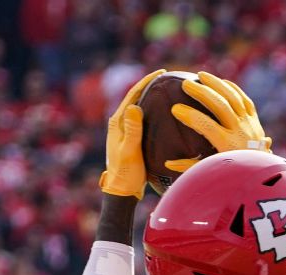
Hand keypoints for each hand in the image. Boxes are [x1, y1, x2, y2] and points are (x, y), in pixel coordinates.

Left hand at [99, 69, 164, 198]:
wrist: (121, 191)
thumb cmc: (126, 173)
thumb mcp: (130, 151)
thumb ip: (132, 130)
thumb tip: (135, 106)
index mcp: (117, 122)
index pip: (132, 94)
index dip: (146, 81)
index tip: (161, 72)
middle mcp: (119, 123)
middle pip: (135, 97)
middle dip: (150, 85)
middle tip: (168, 78)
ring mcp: (125, 130)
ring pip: (140, 107)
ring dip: (152, 97)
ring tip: (168, 90)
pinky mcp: (132, 138)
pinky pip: (144, 118)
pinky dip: (153, 110)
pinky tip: (165, 113)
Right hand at [166, 71, 271, 172]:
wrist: (260, 173)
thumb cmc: (232, 174)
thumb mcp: (211, 171)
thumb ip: (190, 167)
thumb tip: (167, 163)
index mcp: (228, 145)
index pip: (207, 126)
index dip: (191, 116)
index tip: (175, 109)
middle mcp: (241, 132)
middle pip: (221, 106)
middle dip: (203, 93)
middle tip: (185, 84)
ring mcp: (250, 123)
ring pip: (233, 98)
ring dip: (216, 84)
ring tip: (201, 75)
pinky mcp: (255, 119)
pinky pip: (244, 99)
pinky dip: (232, 88)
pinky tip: (221, 81)